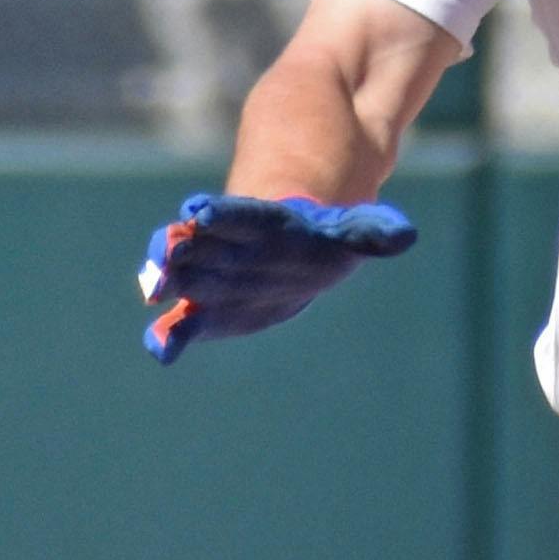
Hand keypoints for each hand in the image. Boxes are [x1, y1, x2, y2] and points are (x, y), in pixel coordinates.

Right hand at [137, 193, 417, 364]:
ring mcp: (217, 274)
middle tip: (165, 251)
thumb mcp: (356, 230)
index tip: (199, 211)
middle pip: (206, 246)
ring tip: (153, 288)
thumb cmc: (326, 238)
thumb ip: (375, 232)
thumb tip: (405, 236)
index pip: (245, 217)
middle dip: (185, 250)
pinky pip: (190, 321)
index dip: (225, 216)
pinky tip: (161, 347)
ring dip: (171, 283)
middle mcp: (235, 247)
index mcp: (269, 224)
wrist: (301, 256)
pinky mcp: (211, 309)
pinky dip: (175, 333)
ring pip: (190, 277)